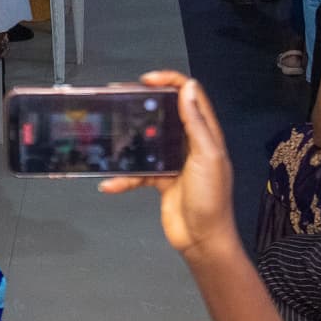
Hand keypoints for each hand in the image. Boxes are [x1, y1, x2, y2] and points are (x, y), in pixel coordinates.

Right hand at [99, 72, 235, 261]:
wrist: (203, 240)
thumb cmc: (212, 199)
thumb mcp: (207, 157)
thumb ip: (196, 123)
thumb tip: (188, 88)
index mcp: (205, 134)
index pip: (190, 96)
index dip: (170, 82)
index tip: (146, 80)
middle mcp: (189, 144)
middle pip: (164, 114)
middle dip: (143, 105)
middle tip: (119, 97)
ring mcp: (173, 162)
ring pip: (147, 141)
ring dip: (128, 139)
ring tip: (109, 132)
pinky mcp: (160, 181)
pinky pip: (137, 173)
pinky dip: (123, 178)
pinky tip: (109, 183)